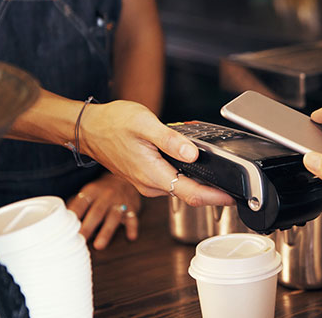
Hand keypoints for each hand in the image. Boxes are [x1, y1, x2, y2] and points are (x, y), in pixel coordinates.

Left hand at [68, 173, 141, 249]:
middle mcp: (106, 195)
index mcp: (92, 191)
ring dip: (106, 231)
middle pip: (96, 212)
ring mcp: (120, 202)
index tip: (65, 226)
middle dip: (88, 226)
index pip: (81, 203)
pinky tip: (130, 237)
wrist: (125, 179)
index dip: (74, 214)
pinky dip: (132, 228)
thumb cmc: (101, 191)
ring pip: (114, 217)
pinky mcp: (132, 208)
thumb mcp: (88, 192)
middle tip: (80, 239)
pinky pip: (133, 218)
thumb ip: (76, 205)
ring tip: (99, 245)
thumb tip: (58, 221)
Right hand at [79, 100, 234, 206]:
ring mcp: (147, 182)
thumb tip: (193, 154)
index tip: (233, 198)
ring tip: (217, 170)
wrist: (88, 128)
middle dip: (212, 191)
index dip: (216, 198)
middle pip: (189, 194)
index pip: (191, 194)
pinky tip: (192, 164)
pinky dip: (185, 176)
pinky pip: (171, 181)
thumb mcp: (144, 124)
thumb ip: (170, 140)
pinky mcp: (145, 177)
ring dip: (199, 182)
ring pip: (180, 187)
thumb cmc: (112, 123)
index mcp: (153, 175)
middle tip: (233, 183)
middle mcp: (151, 185)